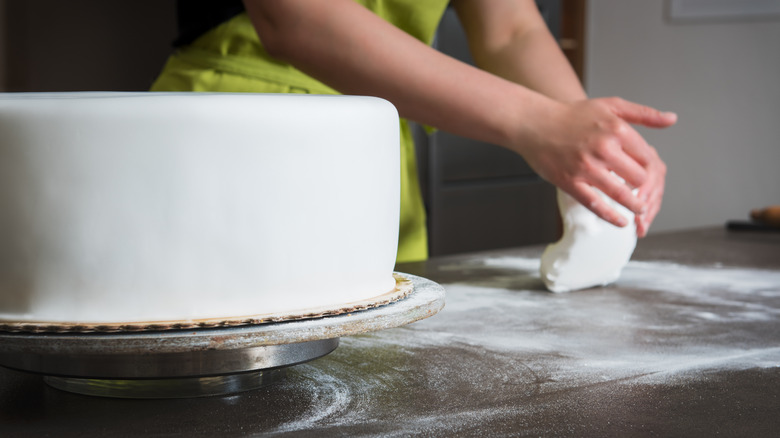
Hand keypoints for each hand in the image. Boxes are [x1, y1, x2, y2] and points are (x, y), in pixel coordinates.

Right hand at [515, 97, 675, 234]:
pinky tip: (620, 221)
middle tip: (644, 194)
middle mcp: (604, 149)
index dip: (653, 171)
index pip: (648, 158)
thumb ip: (643, 114)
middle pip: (639, 178)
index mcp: (617, 130)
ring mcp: (586, 167)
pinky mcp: (570, 182)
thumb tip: (671, 120)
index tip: (651, 178)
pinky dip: (611, 216)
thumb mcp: (611, 106)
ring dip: (634, 206)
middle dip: (643, 188)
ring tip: (640, 210)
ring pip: (621, 194)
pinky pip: (595, 204)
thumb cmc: (572, 115)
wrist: (535, 123)